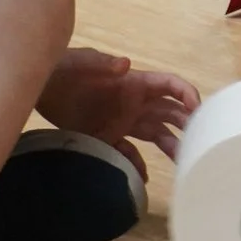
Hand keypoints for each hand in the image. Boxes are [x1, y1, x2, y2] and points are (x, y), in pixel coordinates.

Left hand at [38, 48, 199, 179]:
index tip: (200, 110)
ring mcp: (122, 121)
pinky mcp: (106, 137)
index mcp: (135, 83)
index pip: (170, 86)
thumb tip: (125, 64)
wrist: (40, 87)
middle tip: (201, 143)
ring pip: (156, 134)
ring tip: (183, 164)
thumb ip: (103, 62)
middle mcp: (135, 103)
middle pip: (170, 113)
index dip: (188, 95)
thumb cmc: (65, 68)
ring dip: (171, 146)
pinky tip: (142, 179)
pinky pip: (128, 152)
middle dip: (188, 125)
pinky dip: (137, 164)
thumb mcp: (83, 61)